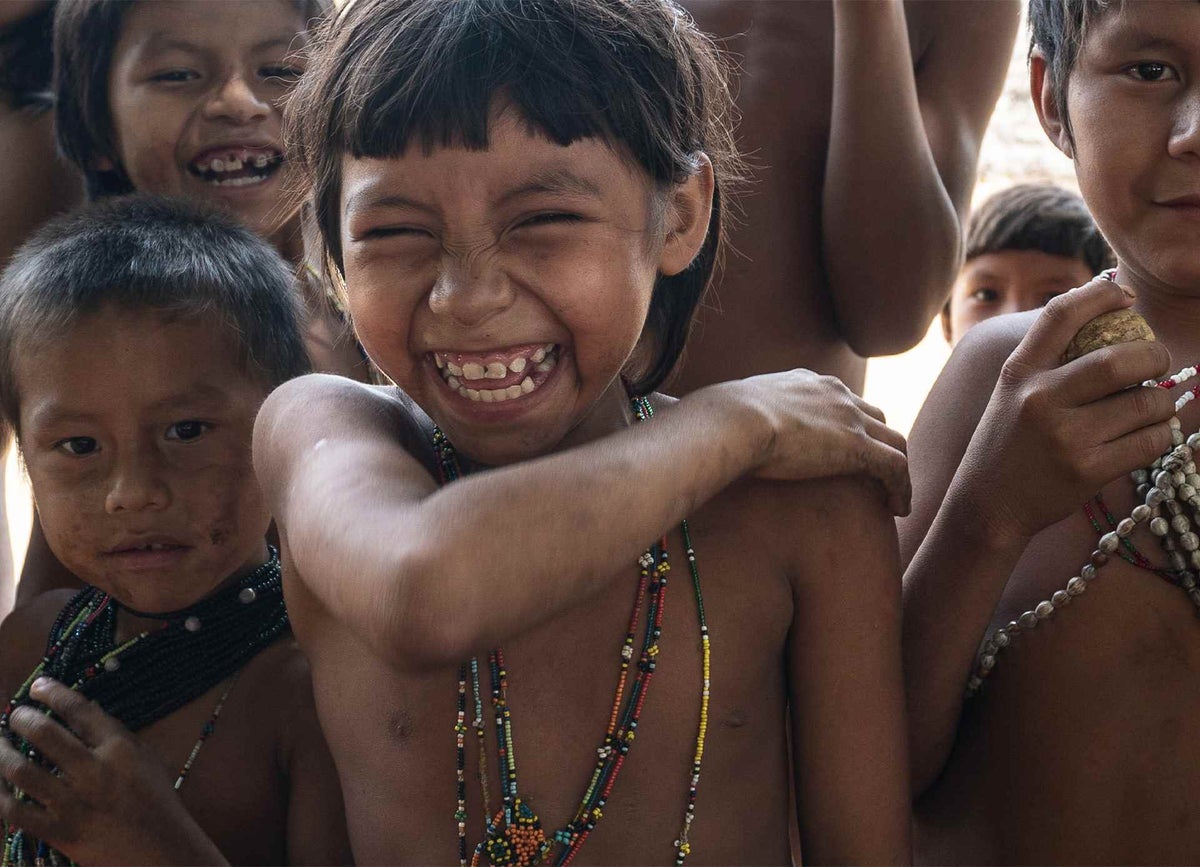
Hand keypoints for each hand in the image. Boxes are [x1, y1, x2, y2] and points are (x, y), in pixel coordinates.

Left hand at [0, 678, 225, 865]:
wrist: (162, 850)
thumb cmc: (158, 802)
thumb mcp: (148, 760)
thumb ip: (118, 736)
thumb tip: (87, 712)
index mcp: (119, 748)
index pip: (79, 709)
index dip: (53, 693)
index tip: (38, 686)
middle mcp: (93, 770)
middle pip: (44, 733)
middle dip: (22, 718)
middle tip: (15, 714)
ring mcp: (73, 802)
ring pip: (22, 770)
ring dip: (2, 752)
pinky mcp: (59, 831)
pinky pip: (16, 811)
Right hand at [710, 369, 909, 515]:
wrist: (732, 420)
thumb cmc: (718, 420)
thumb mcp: (727, 411)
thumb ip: (732, 418)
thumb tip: (705, 430)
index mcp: (805, 383)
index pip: (838, 399)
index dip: (846, 424)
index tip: (843, 447)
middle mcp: (835, 394)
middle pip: (873, 416)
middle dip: (878, 441)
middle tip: (874, 473)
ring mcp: (851, 419)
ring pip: (893, 441)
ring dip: (895, 467)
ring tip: (892, 495)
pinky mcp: (860, 447)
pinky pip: (896, 468)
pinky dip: (902, 487)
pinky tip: (899, 509)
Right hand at [964, 277, 1174, 543]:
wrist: (987, 506)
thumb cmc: (1009, 442)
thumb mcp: (1012, 392)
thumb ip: (1050, 359)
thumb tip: (1112, 311)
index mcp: (1019, 372)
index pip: (1061, 314)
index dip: (1100, 293)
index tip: (1126, 296)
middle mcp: (1039, 399)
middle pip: (1119, 360)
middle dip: (1155, 356)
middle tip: (1158, 363)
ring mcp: (1064, 437)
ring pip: (1145, 404)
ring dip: (1162, 403)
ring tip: (1152, 408)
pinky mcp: (1086, 471)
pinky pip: (1149, 443)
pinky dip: (1160, 436)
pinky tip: (1147, 436)